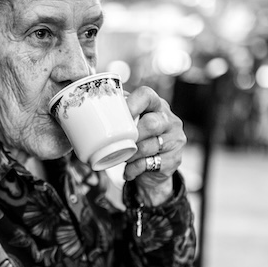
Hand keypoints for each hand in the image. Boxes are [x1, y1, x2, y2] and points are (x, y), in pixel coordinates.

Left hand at [123, 86, 185, 205]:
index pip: (147, 95)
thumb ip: (120, 113)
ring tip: (122, 158)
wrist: (154, 170)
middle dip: (132, 136)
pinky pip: (150, 163)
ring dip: (131, 154)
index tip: (118, 115)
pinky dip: (134, 169)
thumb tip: (92, 105)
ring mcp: (175, 140)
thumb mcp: (133, 124)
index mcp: (157, 106)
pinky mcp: (175, 159)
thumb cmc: (139, 141)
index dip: (132, 103)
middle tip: (120, 143)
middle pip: (152, 123)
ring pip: (150, 146)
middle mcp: (170, 120)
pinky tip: (128, 171)